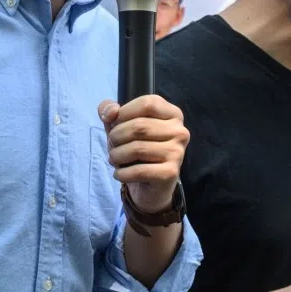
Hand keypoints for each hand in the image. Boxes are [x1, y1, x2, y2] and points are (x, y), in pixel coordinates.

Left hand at [99, 95, 188, 212]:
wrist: (150, 187)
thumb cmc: (136, 150)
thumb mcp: (120, 125)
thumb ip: (110, 110)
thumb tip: (110, 112)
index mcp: (172, 114)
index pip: (147, 104)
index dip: (124, 113)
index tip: (115, 125)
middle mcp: (180, 131)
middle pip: (140, 126)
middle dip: (116, 137)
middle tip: (112, 146)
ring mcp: (178, 152)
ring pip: (137, 148)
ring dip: (116, 155)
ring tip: (114, 159)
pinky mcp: (171, 173)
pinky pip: (139, 170)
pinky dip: (122, 173)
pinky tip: (119, 174)